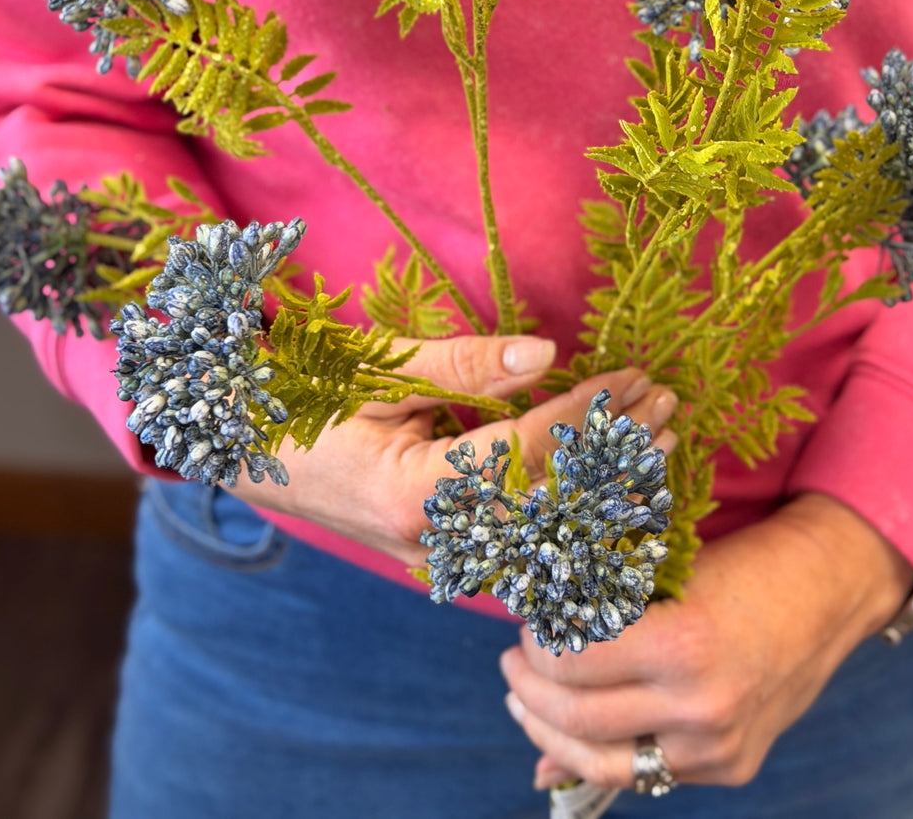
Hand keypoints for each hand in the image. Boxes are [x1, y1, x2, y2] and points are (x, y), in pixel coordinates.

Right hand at [228, 334, 676, 564]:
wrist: (244, 444)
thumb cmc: (306, 392)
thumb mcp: (381, 366)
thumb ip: (465, 365)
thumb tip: (548, 355)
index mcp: (415, 494)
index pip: (527, 453)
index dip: (588, 414)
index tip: (635, 377)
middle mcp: (434, 540)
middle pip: (552, 502)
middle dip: (616, 452)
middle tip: (669, 405)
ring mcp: (439, 556)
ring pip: (545, 531)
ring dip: (605, 484)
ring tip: (659, 439)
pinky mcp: (444, 554)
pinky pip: (522, 539)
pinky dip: (573, 510)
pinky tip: (614, 482)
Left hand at [500, 491, 912, 790]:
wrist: (830, 588)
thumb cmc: (745, 560)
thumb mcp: (670, 570)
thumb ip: (602, 612)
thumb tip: (534, 641)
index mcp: (682, 642)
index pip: (570, 661)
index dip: (534, 642)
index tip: (526, 620)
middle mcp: (701, 706)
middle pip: (577, 717)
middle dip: (529, 690)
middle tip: (512, 662)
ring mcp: (717, 747)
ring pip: (603, 762)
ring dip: (551, 733)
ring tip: (530, 702)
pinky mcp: (730, 767)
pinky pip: (645, 772)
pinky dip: (603, 753)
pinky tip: (578, 731)